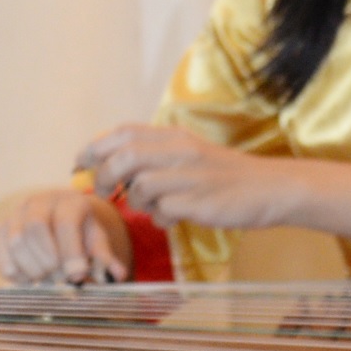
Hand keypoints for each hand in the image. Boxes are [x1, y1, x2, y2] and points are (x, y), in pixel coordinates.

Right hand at [0, 190, 132, 283]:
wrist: (58, 222)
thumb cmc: (81, 234)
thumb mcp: (96, 242)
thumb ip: (105, 258)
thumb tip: (117, 274)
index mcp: (68, 201)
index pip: (65, 222)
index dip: (70, 251)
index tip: (77, 277)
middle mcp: (38, 201)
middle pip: (35, 229)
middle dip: (49, 262)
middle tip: (61, 280)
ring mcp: (15, 214)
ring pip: (15, 243)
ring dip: (33, 269)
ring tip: (48, 280)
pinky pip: (1, 256)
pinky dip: (16, 274)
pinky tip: (31, 279)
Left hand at [77, 125, 300, 229]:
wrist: (271, 189)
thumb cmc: (223, 176)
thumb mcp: (188, 154)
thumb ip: (152, 156)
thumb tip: (107, 167)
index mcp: (176, 136)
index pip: (124, 133)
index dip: (95, 146)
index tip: (79, 163)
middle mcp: (181, 151)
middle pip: (125, 157)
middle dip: (103, 175)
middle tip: (99, 191)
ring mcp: (191, 176)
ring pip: (140, 187)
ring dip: (137, 202)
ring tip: (156, 205)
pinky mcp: (200, 202)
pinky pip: (163, 212)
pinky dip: (161, 218)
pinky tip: (175, 217)